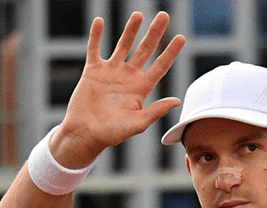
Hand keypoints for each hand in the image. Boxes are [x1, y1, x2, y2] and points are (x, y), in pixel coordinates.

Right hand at [51, 11, 184, 167]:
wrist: (85, 134)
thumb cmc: (112, 134)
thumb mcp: (137, 124)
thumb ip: (155, 111)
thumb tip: (177, 101)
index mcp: (141, 88)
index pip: (160, 66)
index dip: (171, 52)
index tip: (181, 38)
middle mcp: (128, 76)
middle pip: (145, 49)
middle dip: (155, 33)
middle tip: (164, 15)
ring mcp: (111, 72)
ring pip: (123, 44)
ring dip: (130, 30)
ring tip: (138, 14)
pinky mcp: (93, 71)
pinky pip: (94, 48)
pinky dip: (96, 35)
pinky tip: (99, 21)